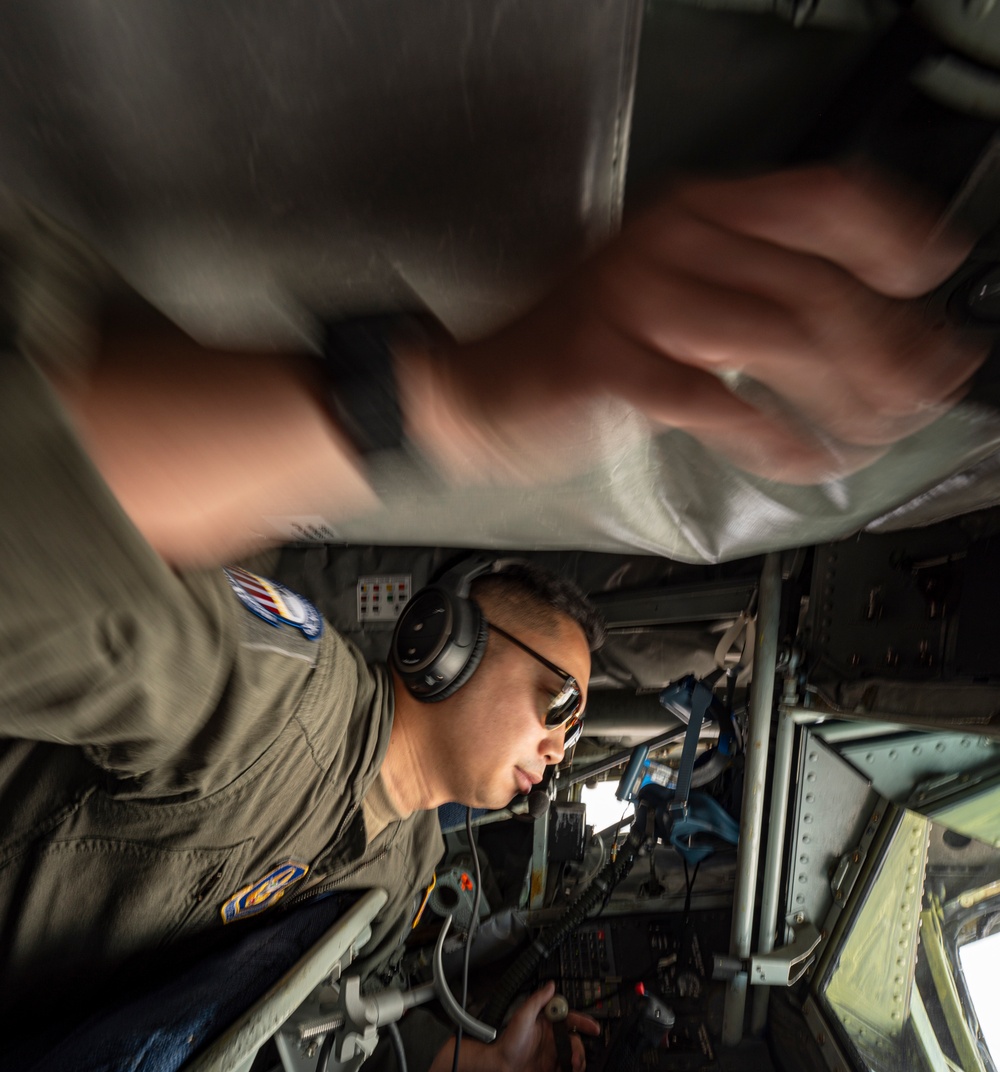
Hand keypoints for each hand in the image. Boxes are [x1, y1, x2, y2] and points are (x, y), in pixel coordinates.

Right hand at [416, 165, 986, 484]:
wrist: (474, 391)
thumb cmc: (576, 355)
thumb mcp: (672, 297)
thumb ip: (754, 293)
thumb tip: (858, 327)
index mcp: (696, 214)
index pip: (823, 198)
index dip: (894, 237)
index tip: (938, 275)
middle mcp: (673, 241)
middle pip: (818, 282)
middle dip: (890, 345)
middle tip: (927, 389)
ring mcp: (638, 299)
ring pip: (781, 339)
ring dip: (844, 395)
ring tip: (873, 434)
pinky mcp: (611, 362)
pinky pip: (717, 402)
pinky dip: (772, 439)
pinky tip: (802, 460)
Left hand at [490, 981, 600, 1071]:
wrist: (499, 1070)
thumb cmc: (506, 1044)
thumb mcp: (522, 1017)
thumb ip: (537, 1001)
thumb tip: (550, 986)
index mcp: (545, 1023)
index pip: (569, 1018)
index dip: (583, 1021)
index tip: (593, 1026)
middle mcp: (551, 1038)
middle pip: (575, 1038)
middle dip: (580, 1045)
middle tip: (578, 1052)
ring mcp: (552, 1053)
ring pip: (575, 1053)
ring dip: (579, 1058)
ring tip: (574, 1063)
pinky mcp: (552, 1069)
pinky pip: (570, 1068)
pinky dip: (576, 1070)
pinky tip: (574, 1071)